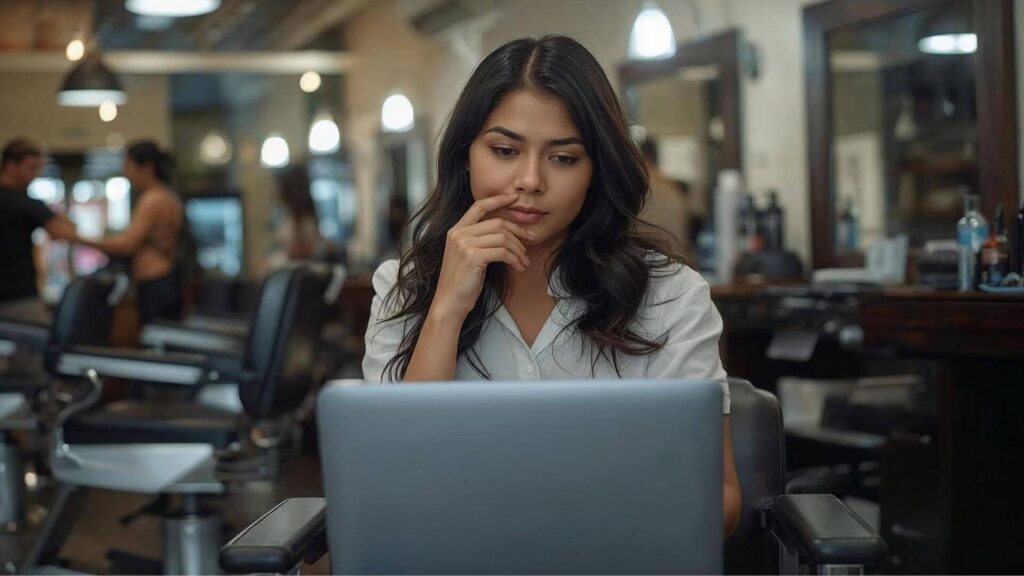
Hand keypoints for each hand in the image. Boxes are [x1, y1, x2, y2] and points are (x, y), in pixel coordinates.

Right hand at [430, 193, 534, 321]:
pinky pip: (503, 252)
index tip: (514, 198)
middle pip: (497, 223)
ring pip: (503, 238)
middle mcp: (459, 233)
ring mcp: (464, 244)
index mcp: (456, 230)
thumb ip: (479, 240)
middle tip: (531, 241)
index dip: (498, 200)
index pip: (479, 206)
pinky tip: (519, 267)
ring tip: (524, 261)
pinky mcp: (473, 257)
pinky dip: (515, 259)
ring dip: (518, 250)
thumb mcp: (468, 256)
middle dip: (518, 232)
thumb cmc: (462, 283)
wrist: (449, 303)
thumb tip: (507, 233)